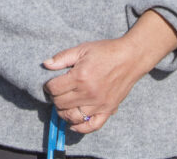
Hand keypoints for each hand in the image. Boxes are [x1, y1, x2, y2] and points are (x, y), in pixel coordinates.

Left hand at [41, 10, 176, 134]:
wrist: (130, 58)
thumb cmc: (106, 51)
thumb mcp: (82, 49)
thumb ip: (62, 58)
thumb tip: (46, 65)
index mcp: (80, 77)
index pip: (54, 89)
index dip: (48, 86)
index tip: (50, 83)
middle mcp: (88, 93)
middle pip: (60, 104)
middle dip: (54, 98)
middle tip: (58, 92)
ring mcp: (98, 104)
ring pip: (72, 117)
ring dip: (63, 113)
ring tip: (63, 105)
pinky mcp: (108, 110)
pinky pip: (92, 126)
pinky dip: (80, 128)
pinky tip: (73, 124)